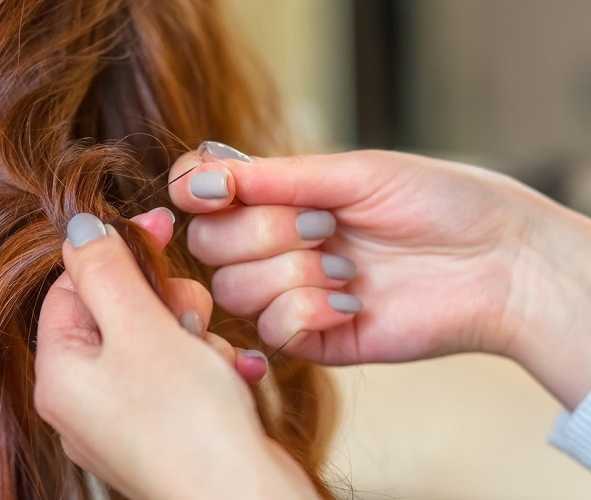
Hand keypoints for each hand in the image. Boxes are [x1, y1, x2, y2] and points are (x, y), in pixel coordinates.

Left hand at [33, 210, 316, 499]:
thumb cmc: (190, 423)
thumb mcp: (142, 329)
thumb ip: (107, 271)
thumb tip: (78, 228)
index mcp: (60, 375)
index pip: (71, 287)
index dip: (116, 252)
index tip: (160, 225)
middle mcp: (83, 400)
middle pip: (116, 312)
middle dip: (165, 302)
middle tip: (192, 312)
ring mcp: (122, 419)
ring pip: (154, 340)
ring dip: (194, 335)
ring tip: (216, 359)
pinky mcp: (163, 430)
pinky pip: (177, 375)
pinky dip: (207, 367)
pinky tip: (235, 376)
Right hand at [169, 146, 590, 409]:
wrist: (497, 262)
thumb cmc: (436, 202)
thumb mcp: (351, 173)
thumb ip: (272, 178)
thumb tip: (198, 177)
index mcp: (282, 198)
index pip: (204, 194)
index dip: (195, 190)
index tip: (215, 189)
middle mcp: (277, 245)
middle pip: (208, 244)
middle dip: (262, 231)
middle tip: (325, 223)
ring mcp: (292, 294)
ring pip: (234, 290)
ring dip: (292, 272)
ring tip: (350, 265)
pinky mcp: (314, 340)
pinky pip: (273, 332)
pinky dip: (309, 311)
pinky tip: (354, 300)